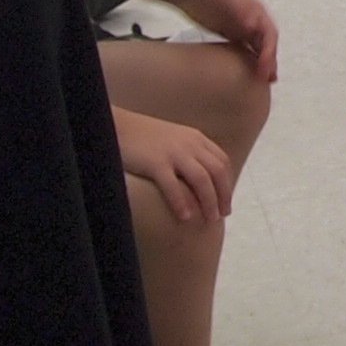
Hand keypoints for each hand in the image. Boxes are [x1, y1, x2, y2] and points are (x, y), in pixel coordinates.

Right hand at [116, 109, 235, 222]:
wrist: (118, 126)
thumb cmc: (144, 137)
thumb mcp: (174, 139)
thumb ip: (188, 153)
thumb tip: (199, 180)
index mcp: (196, 138)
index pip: (222, 162)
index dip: (227, 183)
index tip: (225, 202)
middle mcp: (189, 144)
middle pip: (217, 172)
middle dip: (223, 195)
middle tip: (222, 215)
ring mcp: (173, 153)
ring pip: (201, 179)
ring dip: (209, 202)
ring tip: (210, 220)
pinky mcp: (155, 163)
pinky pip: (173, 185)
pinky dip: (182, 202)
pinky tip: (186, 217)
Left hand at [171, 0, 280, 81]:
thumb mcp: (225, 0)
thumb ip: (240, 11)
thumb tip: (252, 25)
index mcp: (257, 11)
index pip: (270, 36)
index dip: (270, 54)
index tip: (265, 70)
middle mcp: (253, 19)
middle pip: (266, 44)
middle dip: (269, 62)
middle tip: (267, 80)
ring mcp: (241, 26)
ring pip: (257, 47)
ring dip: (261, 63)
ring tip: (261, 80)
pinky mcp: (230, 32)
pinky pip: (244, 48)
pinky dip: (247, 60)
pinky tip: (243, 71)